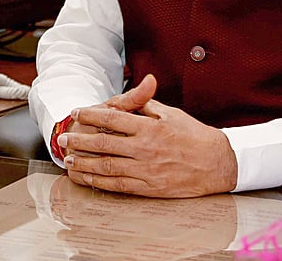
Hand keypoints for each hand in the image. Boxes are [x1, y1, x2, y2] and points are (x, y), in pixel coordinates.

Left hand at [57, 74, 238, 196]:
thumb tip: (129, 94)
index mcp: (149, 127)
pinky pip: (118, 185)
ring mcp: (146, 170)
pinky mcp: (149, 187)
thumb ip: (146, 104)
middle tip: (63, 138)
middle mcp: (145, 149)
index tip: (78, 112)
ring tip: (69, 158)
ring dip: (84, 162)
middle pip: (104, 143)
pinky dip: (98, 181)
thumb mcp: (171, 113)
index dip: (92, 114)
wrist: (217, 163)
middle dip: (80, 140)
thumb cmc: (195, 136)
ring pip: (106, 166)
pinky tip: (86, 177)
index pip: (113, 118)